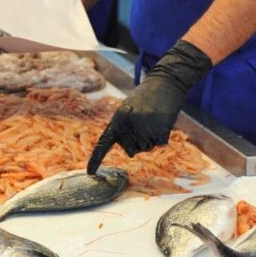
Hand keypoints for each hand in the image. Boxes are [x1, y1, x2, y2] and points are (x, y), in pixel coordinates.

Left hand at [86, 40, 211, 172]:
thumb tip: (131, 151)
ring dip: (151, 139)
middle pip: (131, 151)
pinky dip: (162, 136)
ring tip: (153, 121)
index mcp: (117, 120)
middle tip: (144, 124)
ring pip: (146, 149)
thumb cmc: (145, 98)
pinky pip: (159, 144)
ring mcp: (144, 129)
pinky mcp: (160, 131)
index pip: (104, 143)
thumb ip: (123, 128)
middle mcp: (128, 126)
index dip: (96, 160)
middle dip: (138, 142)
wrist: (165, 83)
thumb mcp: (127, 109)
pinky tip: (162, 122)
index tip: (90, 173)